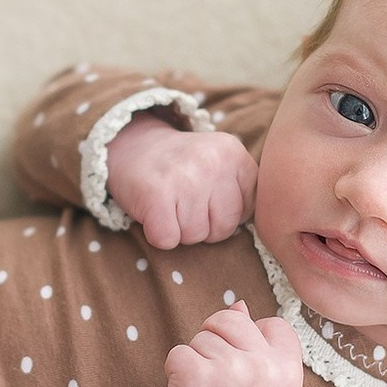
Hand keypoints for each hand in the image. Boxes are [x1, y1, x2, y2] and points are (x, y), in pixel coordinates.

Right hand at [106, 114, 257, 249]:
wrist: (133, 146)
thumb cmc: (182, 167)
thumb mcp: (221, 163)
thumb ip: (243, 189)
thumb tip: (253, 230)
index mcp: (234, 153)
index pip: (247, 212)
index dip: (224, 213)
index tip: (206, 196)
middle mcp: (212, 162)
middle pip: (223, 229)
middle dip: (204, 227)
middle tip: (185, 203)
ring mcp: (184, 177)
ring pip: (195, 236)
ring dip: (179, 229)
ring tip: (170, 204)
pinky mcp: (156, 195)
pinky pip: (168, 239)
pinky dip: (158, 234)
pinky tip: (155, 212)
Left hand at [164, 300, 304, 386]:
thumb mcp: (267, 385)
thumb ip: (258, 344)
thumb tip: (238, 304)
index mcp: (289, 368)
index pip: (270, 323)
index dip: (252, 342)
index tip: (248, 374)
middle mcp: (262, 366)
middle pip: (230, 319)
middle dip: (218, 342)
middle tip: (221, 382)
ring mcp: (229, 369)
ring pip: (201, 337)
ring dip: (198, 361)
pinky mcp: (195, 375)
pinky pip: (178, 353)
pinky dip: (175, 372)